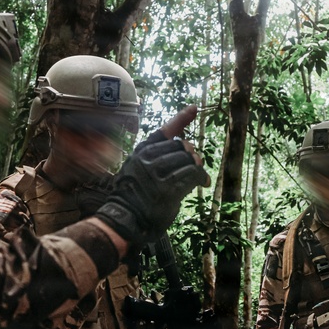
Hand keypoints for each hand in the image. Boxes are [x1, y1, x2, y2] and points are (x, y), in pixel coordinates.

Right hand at [95, 106, 209, 245]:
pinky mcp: (167, 187)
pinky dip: (201, 177)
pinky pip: (192, 174)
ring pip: (188, 159)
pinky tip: (203, 183)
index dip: (181, 119)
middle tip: (196, 165)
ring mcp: (156, 172)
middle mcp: (147, 158)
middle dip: (192, 155)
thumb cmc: (134, 198)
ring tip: (200, 176)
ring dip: (198, 167)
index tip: (194, 109)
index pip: (164, 131)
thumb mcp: (138, 171)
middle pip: (181, 146)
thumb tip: (188, 152)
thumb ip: (157, 159)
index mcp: (141, 152)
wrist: (125, 220)